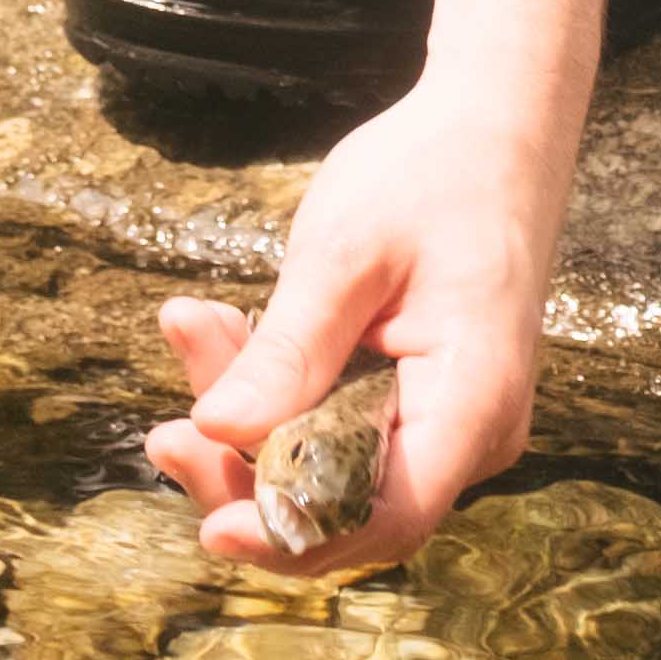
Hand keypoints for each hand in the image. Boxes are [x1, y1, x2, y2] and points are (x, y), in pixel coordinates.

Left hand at [145, 0, 608, 572]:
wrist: (495, 124)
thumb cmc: (430, 174)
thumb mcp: (346, 250)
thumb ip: (289, 347)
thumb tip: (218, 433)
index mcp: (472, 403)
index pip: (382, 517)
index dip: (295, 534)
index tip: (212, 527)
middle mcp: (470, 434)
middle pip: (346, 505)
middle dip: (248, 471)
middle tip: (165, 428)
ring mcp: (447, 422)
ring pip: (332, 465)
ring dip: (251, 420)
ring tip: (188, 328)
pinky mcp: (417, 399)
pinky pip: (337, 424)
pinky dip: (278, 391)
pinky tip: (222, 329)